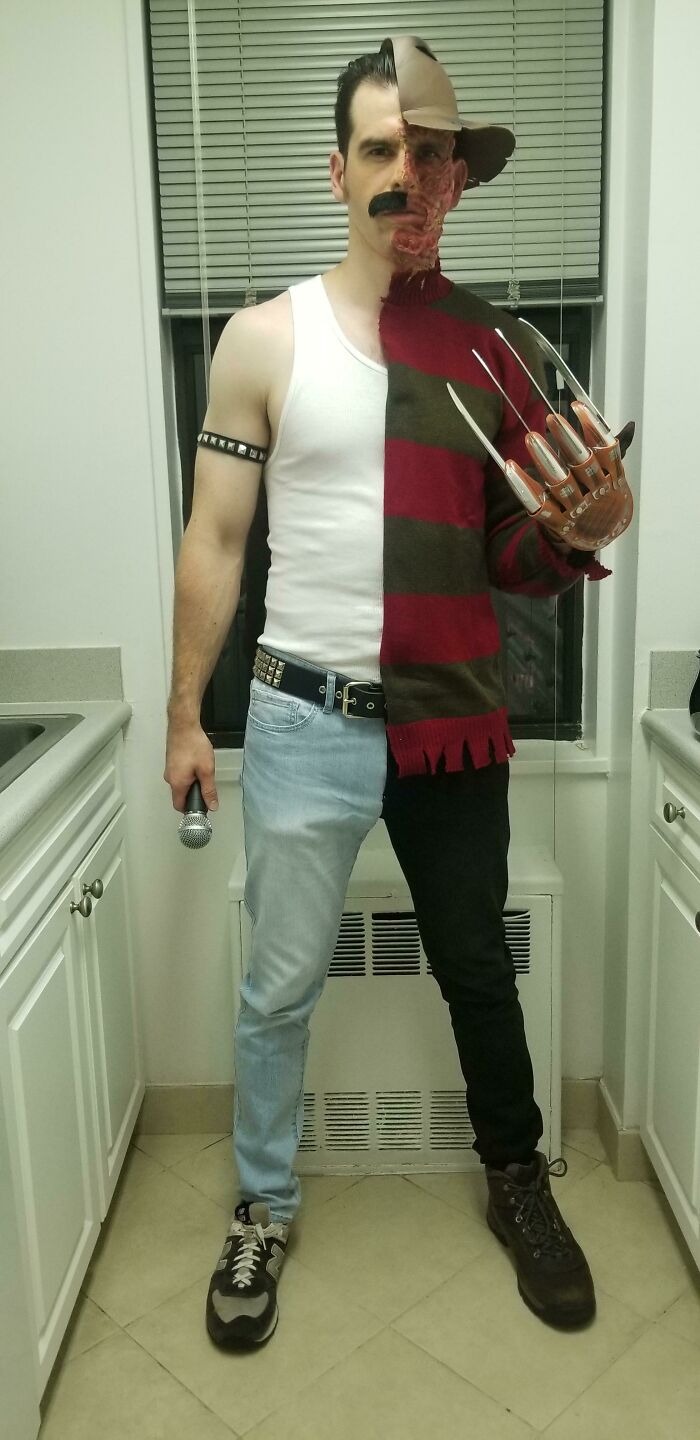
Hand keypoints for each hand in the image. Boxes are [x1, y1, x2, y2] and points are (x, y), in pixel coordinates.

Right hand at [164, 718, 218, 812]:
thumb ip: (209, 790)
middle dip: (193, 795)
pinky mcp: (171, 762)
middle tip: (206, 787)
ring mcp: (169, 769)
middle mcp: (169, 778)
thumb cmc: (193, 745)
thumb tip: (212, 805)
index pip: (179, 806)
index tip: (201, 807)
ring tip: (202, 772)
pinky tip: (196, 765)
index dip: (190, 809)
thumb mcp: (206, 770)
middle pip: (180, 795)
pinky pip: (179, 774)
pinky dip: (188, 774)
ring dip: (191, 783)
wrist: (183, 725)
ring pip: (180, 784)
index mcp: (177, 783)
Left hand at [509, 408, 634, 551]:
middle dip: (567, 440)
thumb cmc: (606, 501)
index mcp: (612, 480)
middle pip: (582, 464)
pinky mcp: (559, 524)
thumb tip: (630, 426)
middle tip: (551, 418)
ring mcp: (578, 510)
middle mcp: (596, 494)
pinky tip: (511, 468)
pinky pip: (540, 506)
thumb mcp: (616, 478)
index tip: (577, 406)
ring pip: (561, 484)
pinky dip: (525, 488)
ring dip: (546, 461)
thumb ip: (617, 452)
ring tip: (532, 438)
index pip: (605, 450)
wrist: (601, 541)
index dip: (593, 429)